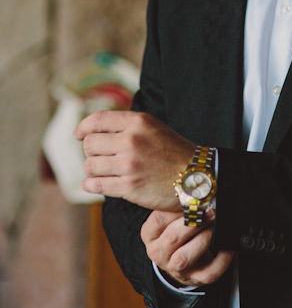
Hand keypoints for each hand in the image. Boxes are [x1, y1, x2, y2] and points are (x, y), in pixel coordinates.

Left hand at [75, 110, 195, 209]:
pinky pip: (95, 185)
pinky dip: (91, 185)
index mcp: (138, 122)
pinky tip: (97, 184)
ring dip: (92, 170)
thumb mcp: (153, 128)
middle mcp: (132, 140)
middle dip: (91, 152)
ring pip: (90, 166)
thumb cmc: (173, 152)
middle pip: (90, 144)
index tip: (79, 135)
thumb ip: (126, 126)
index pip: (98, 120)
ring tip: (104, 172)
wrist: (196, 176)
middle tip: (101, 158)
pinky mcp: (129, 187)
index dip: (83, 127)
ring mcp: (130, 164)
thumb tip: (91, 130)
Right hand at [142, 208, 234, 286]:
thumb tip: (197, 188)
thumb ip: (178, 205)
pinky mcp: (193, 278)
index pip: (158, 220)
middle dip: (195, 222)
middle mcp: (158, 253)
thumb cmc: (177, 230)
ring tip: (215, 226)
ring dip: (204, 239)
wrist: (179, 258)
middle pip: (173, 238)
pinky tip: (227, 248)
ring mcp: (175, 268)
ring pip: (185, 258)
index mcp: (150, 235)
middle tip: (210, 211)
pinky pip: (208, 273)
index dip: (177, 208)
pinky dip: (221, 261)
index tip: (194, 199)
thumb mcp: (170, 216)